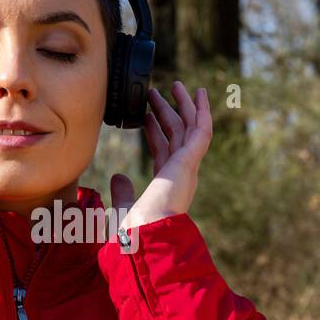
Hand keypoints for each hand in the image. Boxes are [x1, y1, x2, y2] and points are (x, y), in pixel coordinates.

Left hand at [110, 81, 211, 229]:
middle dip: (168, 113)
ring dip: (184, 106)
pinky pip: (201, 131)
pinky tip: (200, 95)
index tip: (146, 116)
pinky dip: (202, 112)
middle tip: (158, 93)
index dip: (155, 131)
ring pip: (189, 128)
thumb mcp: (124, 206)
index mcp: (167, 184)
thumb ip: (122, 192)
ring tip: (177, 85)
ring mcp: (187, 167)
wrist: (147, 234)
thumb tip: (117, 177)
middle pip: (176, 135)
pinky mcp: (190, 161)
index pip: (162, 151)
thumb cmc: (136, 230)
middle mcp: (180, 174)